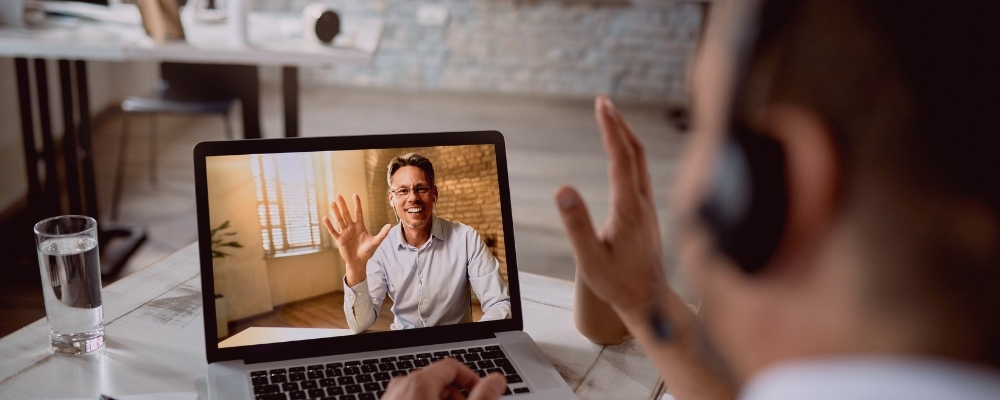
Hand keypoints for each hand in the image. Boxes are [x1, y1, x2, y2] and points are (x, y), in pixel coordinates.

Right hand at [323, 194, 390, 285]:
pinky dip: (329, 225)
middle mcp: (351, 228)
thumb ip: (382, 234)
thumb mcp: (375, 242)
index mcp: (360, 227)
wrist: (359, 262)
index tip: (355, 195)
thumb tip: (390, 225)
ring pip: (339, 220)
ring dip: (336, 212)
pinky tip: (325, 218)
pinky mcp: (339, 240)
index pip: (358, 213)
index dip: (357, 204)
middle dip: (343, 205)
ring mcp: (345, 233)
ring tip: (332, 203)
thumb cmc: (367, 252)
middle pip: (346, 214)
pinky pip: (333, 231)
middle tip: (338, 195)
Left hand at [382, 358, 506, 399]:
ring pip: (424, 392)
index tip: (481, 393)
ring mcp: (391, 397)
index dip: (472, 378)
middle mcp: (401, 386)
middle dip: (458, 394)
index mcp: (419, 382)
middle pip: (438, 379)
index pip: (453, 365)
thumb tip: (497, 380)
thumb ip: (481, 397)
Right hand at [555, 95, 666, 314]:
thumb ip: (576, 224)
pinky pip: (641, 172)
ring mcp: (648, 206)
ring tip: (611, 118)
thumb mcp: (590, 259)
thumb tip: (562, 188)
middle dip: (619, 124)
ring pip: (641, 161)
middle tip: (603, 102)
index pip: (621, 158)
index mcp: (628, 209)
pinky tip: (622, 152)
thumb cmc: (618, 283)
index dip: (610, 129)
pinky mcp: (648, 212)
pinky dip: (630, 152)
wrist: (650, 300)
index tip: (601, 104)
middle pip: (636, 151)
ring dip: (626, 135)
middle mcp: (643, 202)